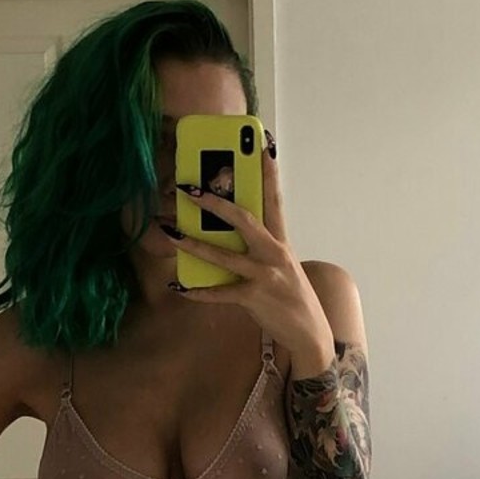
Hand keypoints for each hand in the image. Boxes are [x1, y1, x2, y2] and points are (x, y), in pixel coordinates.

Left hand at [168, 128, 328, 353]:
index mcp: (281, 241)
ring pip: (224, 255)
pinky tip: (180, 286)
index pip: (274, 200)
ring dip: (195, 244)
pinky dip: (198, 291)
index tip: (262, 146)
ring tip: (171, 232)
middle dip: (216, 204)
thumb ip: (258, 247)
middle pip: (244, 220)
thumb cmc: (289, 296)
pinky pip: (220, 292)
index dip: (268, 172)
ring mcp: (265, 275)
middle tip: (191, 189)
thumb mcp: (279, 266)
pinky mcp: (254, 297)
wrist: (308, 333)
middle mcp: (274, 253)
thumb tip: (224, 234)